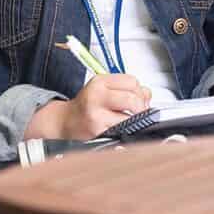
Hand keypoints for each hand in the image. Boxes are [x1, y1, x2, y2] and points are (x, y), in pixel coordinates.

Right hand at [29, 75, 152, 140]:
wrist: (65, 121)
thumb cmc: (86, 105)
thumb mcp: (103, 89)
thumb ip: (126, 88)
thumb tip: (147, 95)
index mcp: (100, 82)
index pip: (132, 82)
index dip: (140, 91)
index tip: (138, 98)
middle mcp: (97, 95)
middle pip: (132, 98)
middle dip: (140, 107)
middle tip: (138, 112)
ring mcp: (97, 114)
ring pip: (130, 117)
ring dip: (135, 120)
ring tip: (129, 120)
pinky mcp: (98, 131)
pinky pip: (123, 130)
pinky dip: (127, 130)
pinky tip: (121, 128)